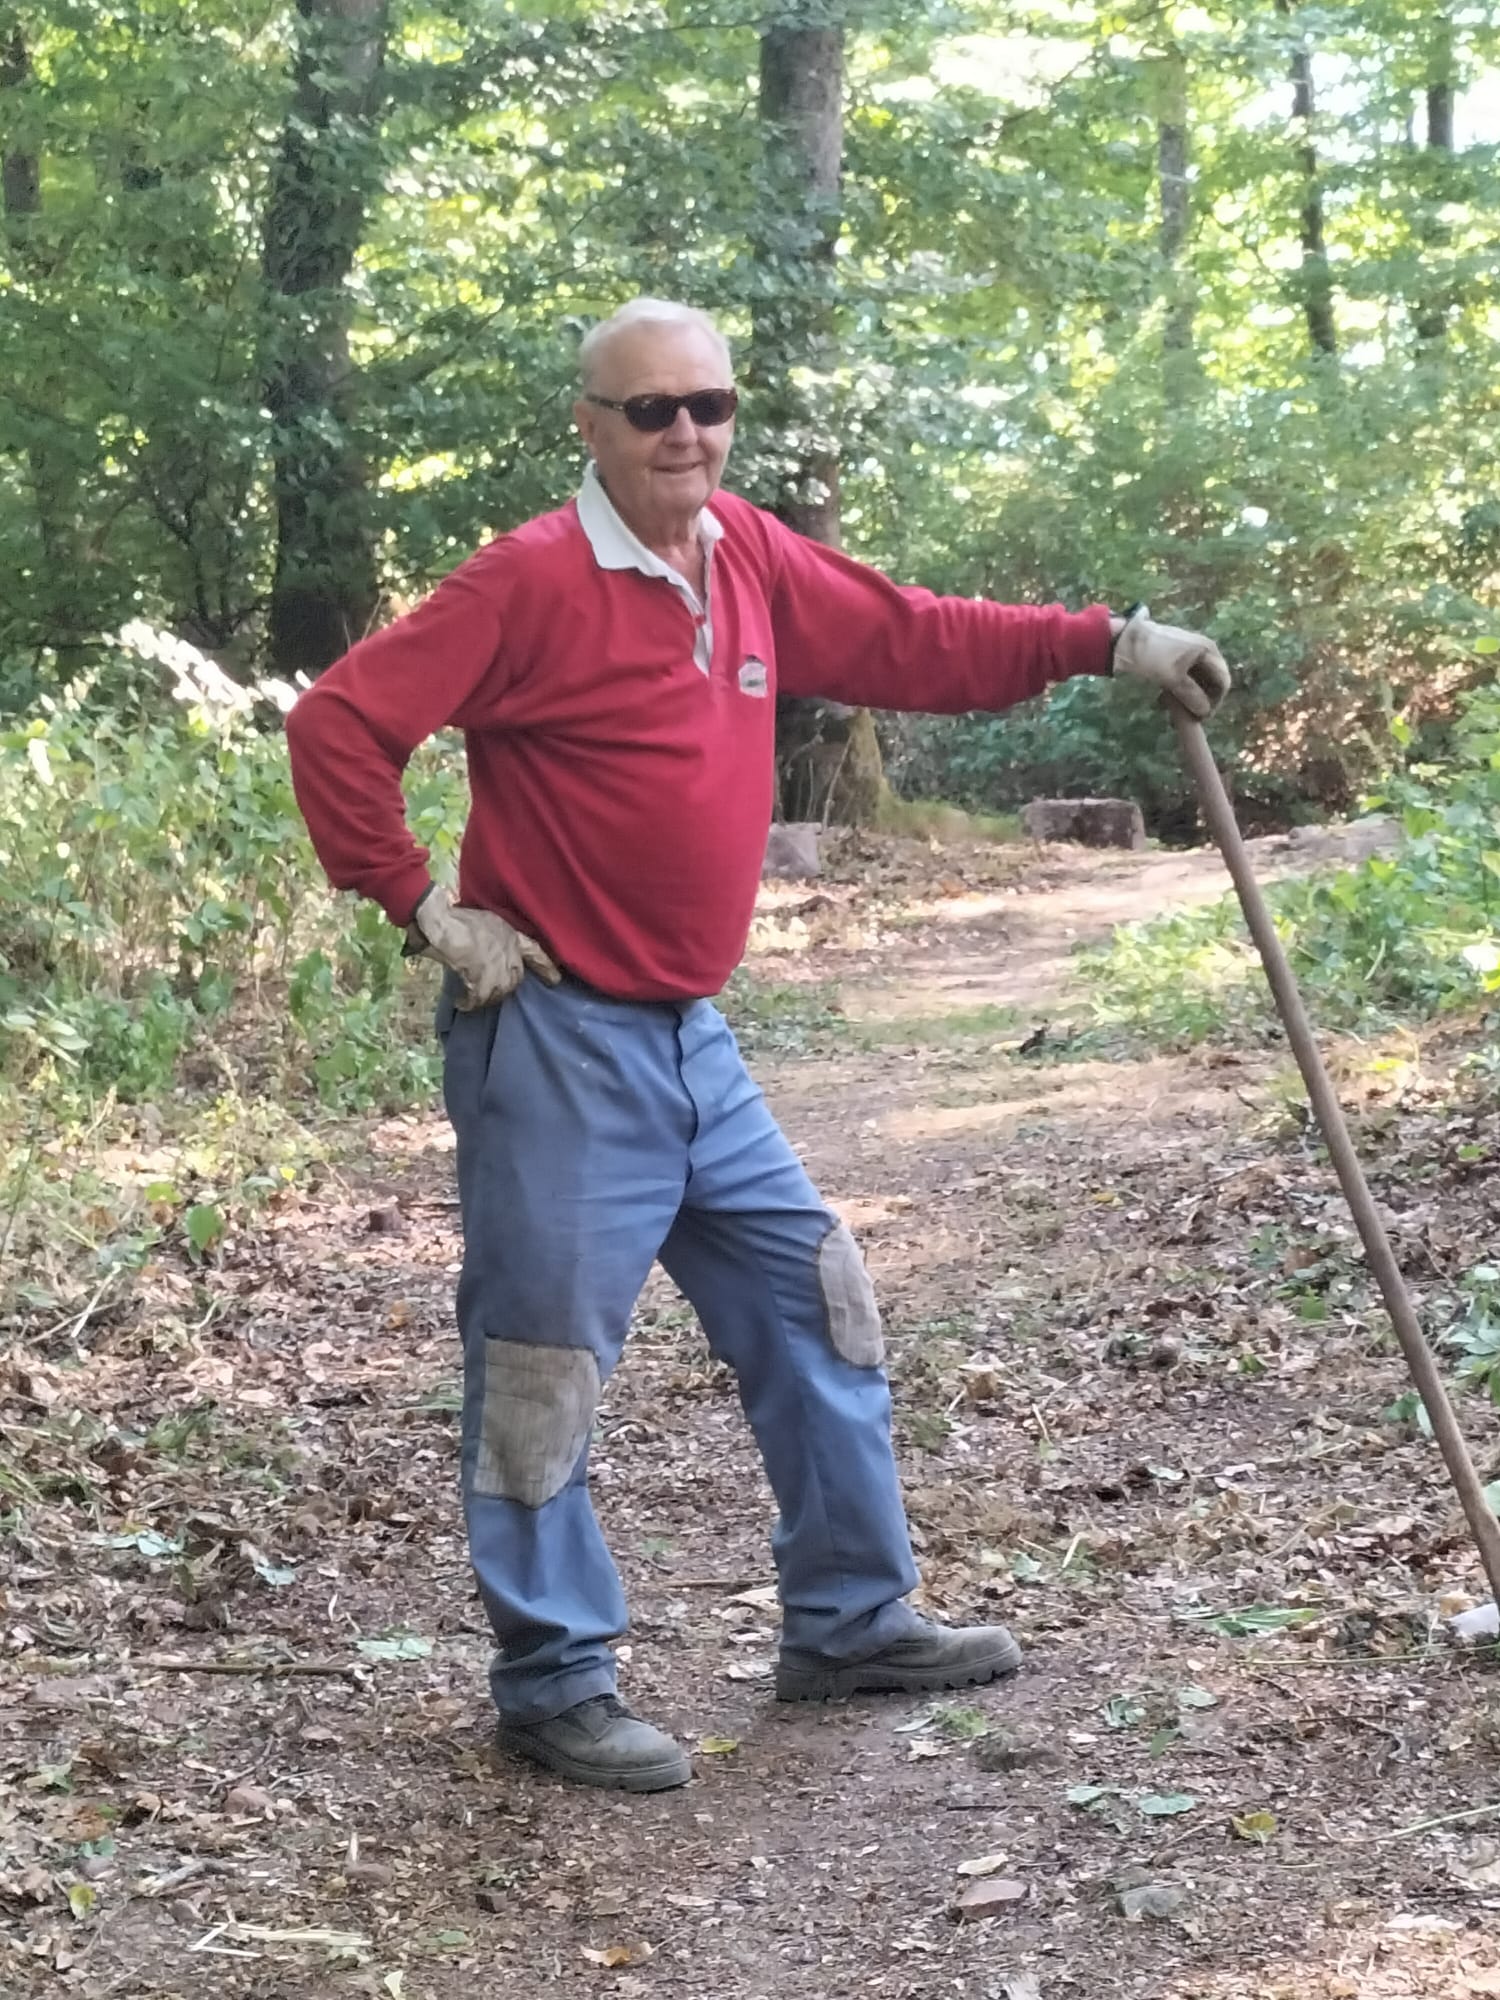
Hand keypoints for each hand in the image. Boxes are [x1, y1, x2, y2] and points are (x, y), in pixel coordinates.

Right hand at [408, 885, 560, 1009]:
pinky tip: (461, 1003)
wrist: (442, 922)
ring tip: (472, 1000)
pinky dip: (469, 1003)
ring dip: (486, 997)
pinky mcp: (483, 977)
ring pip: (500, 991)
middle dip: (504, 987)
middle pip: (516, 978)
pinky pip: (479, 998)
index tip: (555, 979)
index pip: (534, 951)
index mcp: (510, 933)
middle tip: (488, 992)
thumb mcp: (483, 921)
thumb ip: (491, 938)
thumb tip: (484, 954)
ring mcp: (498, 964)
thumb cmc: (455, 917)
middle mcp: (509, 949)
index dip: (545, 966)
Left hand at [1112, 610, 1230, 719]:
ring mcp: (1190, 652)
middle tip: (1187, 717)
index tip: (1202, 717)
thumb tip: (1205, 712)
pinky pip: (1184, 677)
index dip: (1215, 701)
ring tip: (1173, 711)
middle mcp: (1203, 650)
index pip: (1222, 681)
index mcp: (1208, 651)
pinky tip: (1164, 700)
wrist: (1125, 640)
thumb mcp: (1173, 679)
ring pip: (1196, 681)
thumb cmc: (1152, 657)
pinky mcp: (1176, 657)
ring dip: (1188, 697)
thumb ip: (1192, 696)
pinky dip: (1178, 690)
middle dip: (1201, 700)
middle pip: (1211, 681)